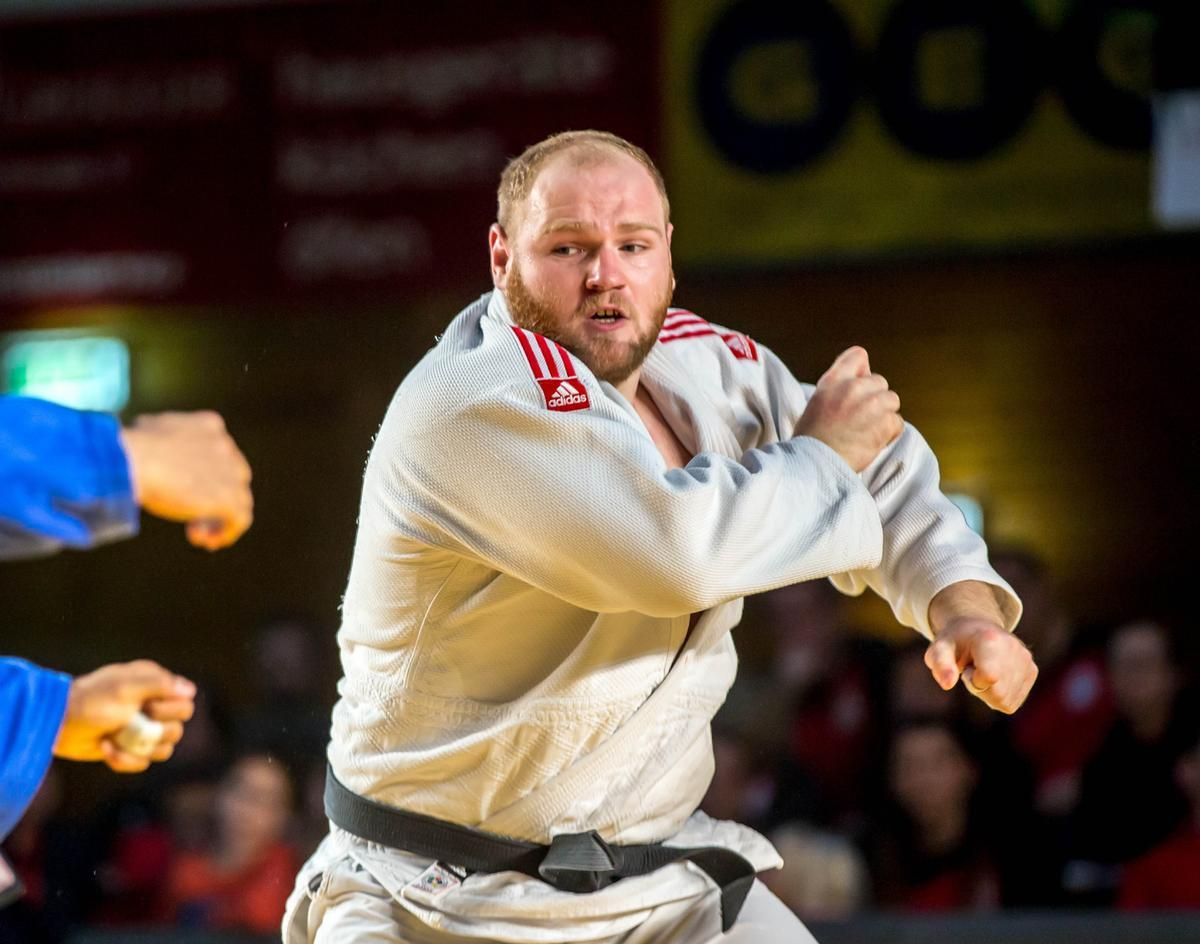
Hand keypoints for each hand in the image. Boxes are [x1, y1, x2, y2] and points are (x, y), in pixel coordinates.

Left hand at [53, 660, 195, 771]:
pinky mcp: (127, 748)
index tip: (148, 707)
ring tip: (116, 741)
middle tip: (130, 725)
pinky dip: (125, 760)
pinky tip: (106, 749)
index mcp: (154, 686)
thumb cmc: (90, 701)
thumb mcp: (125, 687)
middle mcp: (151, 706)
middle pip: (177, 729)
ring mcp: (140, 729)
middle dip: (155, 732)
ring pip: (163, 749)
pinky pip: (143, 762)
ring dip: (139, 749)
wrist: (57, 723)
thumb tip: (190, 690)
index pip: (185, 704)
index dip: (171, 711)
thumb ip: (160, 684)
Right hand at [119, 411, 252, 549]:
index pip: (218, 453)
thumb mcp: (146, 432)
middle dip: (212, 497)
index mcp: (210, 426)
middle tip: (191, 515)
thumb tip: (147, 442)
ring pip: (238, 499)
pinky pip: (240, 519)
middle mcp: (225, 446)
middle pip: (231, 477)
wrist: (132, 461)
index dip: (205, 475)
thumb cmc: (127, 448)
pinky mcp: (228, 497)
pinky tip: (207, 542)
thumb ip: (161, 440)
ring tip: (196, 534)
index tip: (184, 491)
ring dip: (217, 518)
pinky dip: (226, 532)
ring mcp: (230, 472)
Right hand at [794, 346, 902, 471]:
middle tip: (859, 419)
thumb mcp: (818, 401)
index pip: (858, 355)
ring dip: (884, 416)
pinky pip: (897, 422)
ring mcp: (871, 404)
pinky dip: (888, 433)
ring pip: (892, 401)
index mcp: (833, 380)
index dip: (862, 372)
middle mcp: (853, 387)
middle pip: (880, 382)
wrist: (814, 465)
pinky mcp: (884, 423)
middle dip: (875, 399)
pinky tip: (871, 442)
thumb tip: (864, 375)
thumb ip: (839, 386)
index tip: (858, 388)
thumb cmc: (813, 439)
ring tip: (866, 431)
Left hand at [925, 617, 1037, 713]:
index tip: (967, 668)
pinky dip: (999, 695)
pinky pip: (1012, 702)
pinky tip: (995, 677)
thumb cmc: (955, 642)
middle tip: (973, 669)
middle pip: (998, 693)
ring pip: (1005, 700)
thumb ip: (940, 665)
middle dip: (980, 688)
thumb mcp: (939, 649)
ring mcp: (1026, 660)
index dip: (973, 680)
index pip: (989, 677)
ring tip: (984, 672)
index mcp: (990, 639)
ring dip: (989, 693)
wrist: (976, 629)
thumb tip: (947, 684)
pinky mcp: (1032, 671)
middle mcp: (1014, 647)